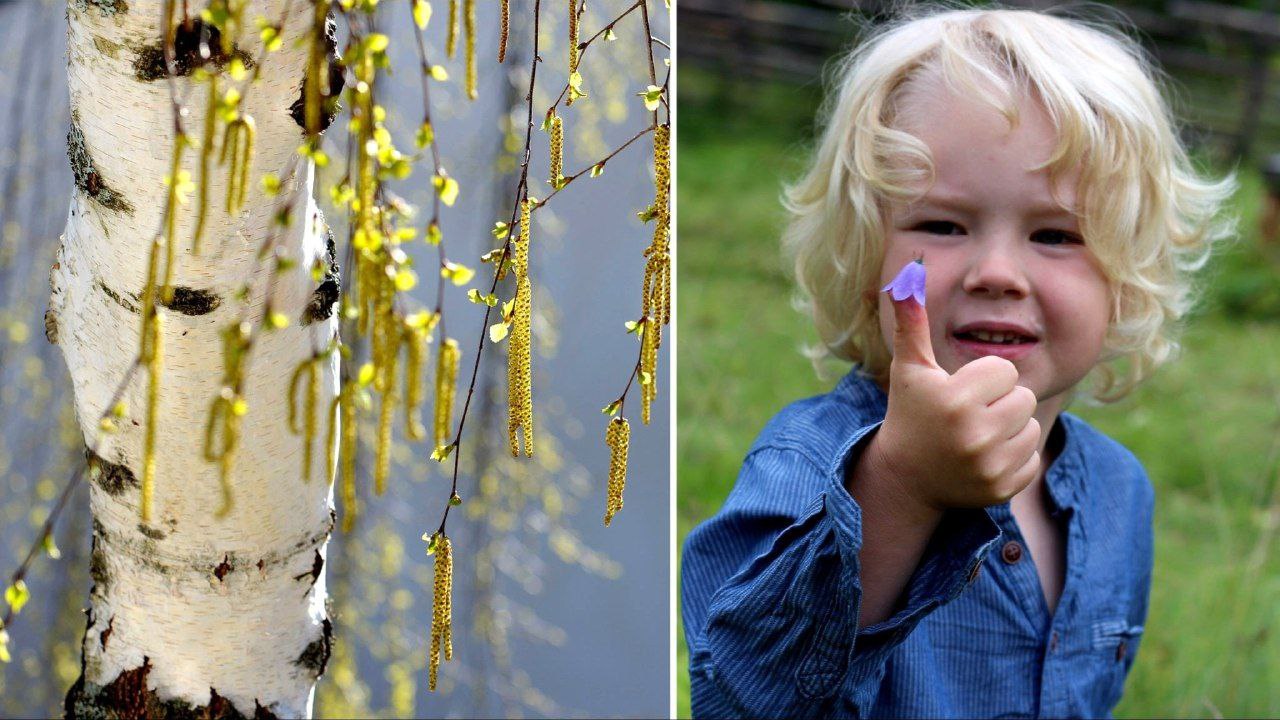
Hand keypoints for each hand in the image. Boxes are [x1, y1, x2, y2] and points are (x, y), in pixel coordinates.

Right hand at [865, 293, 1040, 512]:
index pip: (1005, 370)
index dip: (983, 378)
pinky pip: (1033, 457)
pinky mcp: (1002, 488)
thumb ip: (912, 322)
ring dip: (1009, 428)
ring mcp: (988, 465)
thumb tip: (905, 276)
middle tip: (969, 415)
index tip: (960, 392)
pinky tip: (984, 459)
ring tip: (977, 436)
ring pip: (1030, 426)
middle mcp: (973, 434)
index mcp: (954, 399)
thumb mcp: (910, 368)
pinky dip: (1013, 457)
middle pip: (1023, 397)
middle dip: (999, 402)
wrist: (905, 478)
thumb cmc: (910, 412)